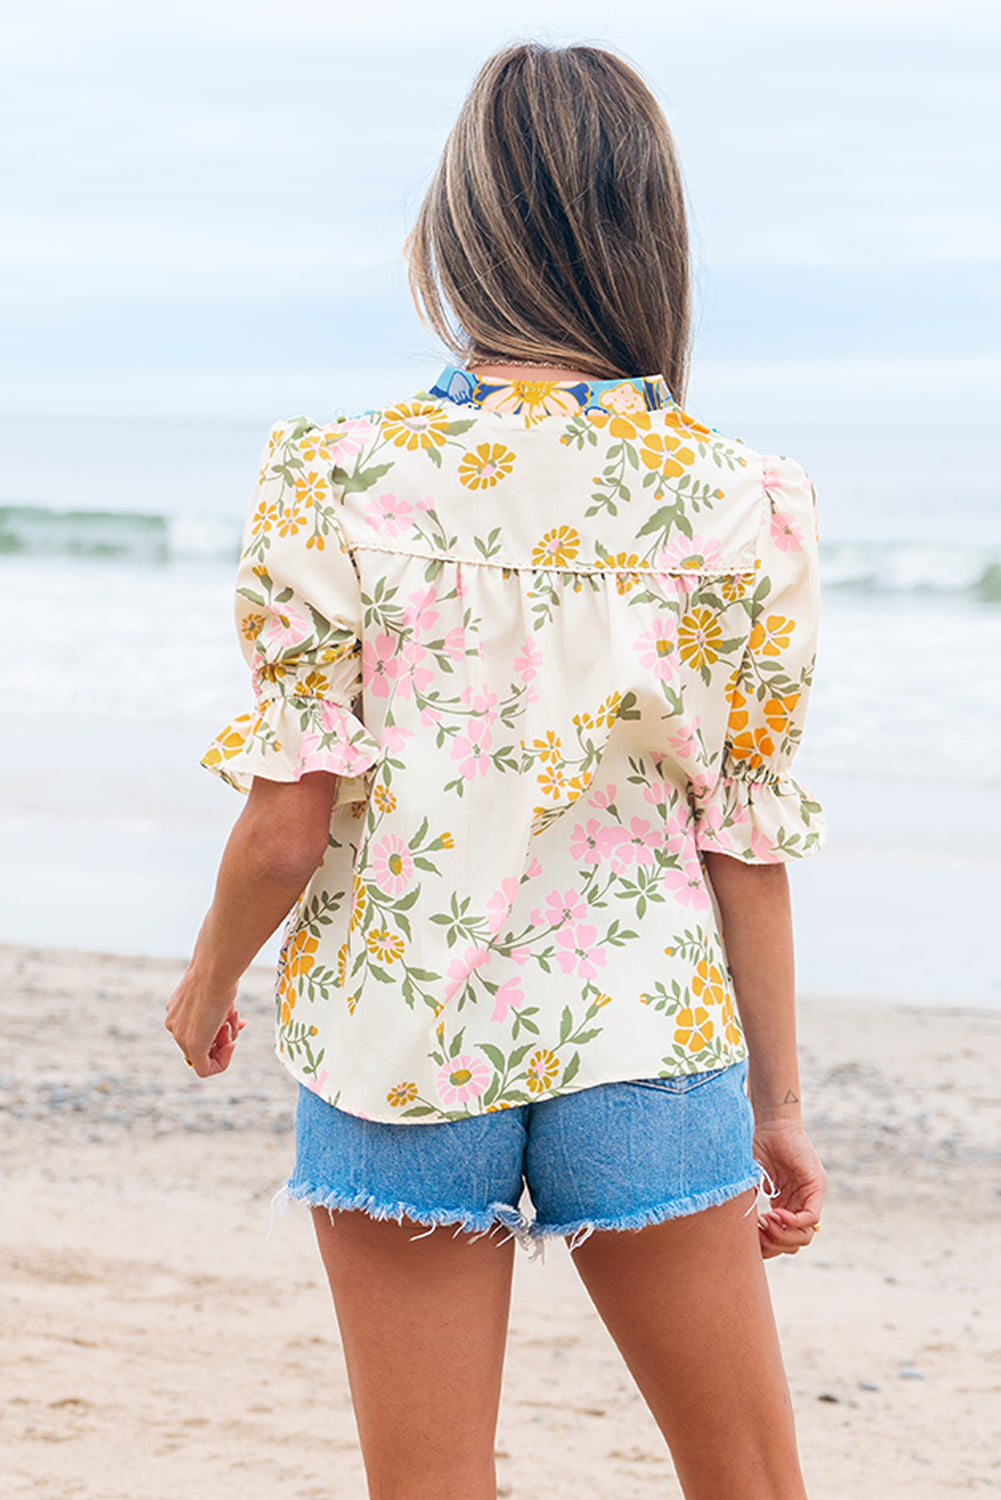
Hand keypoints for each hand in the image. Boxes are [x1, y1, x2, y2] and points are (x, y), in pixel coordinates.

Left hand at [165, 967, 245, 1076]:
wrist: (215, 970)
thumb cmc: (219, 971)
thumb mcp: (215, 987)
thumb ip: (215, 1004)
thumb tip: (227, 1013)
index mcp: (176, 1010)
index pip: (198, 1029)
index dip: (219, 1027)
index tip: (235, 1016)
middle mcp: (174, 1024)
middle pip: (202, 1043)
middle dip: (224, 1035)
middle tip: (237, 1020)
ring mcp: (182, 1037)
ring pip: (205, 1055)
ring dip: (227, 1041)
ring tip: (231, 1019)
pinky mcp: (194, 1046)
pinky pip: (205, 1070)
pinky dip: (222, 1062)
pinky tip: (231, 1045)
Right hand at [752, 1118, 825, 1259]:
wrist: (766, 1119)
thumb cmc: (752, 1143)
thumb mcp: (746, 1181)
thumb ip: (745, 1203)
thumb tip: (733, 1230)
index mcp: (782, 1203)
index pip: (783, 1239)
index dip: (767, 1244)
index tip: (750, 1234)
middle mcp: (798, 1202)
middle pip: (795, 1242)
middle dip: (774, 1243)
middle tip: (759, 1231)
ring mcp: (809, 1195)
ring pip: (805, 1235)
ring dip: (783, 1235)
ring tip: (765, 1222)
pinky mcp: (815, 1185)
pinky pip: (811, 1217)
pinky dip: (792, 1221)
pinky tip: (774, 1214)